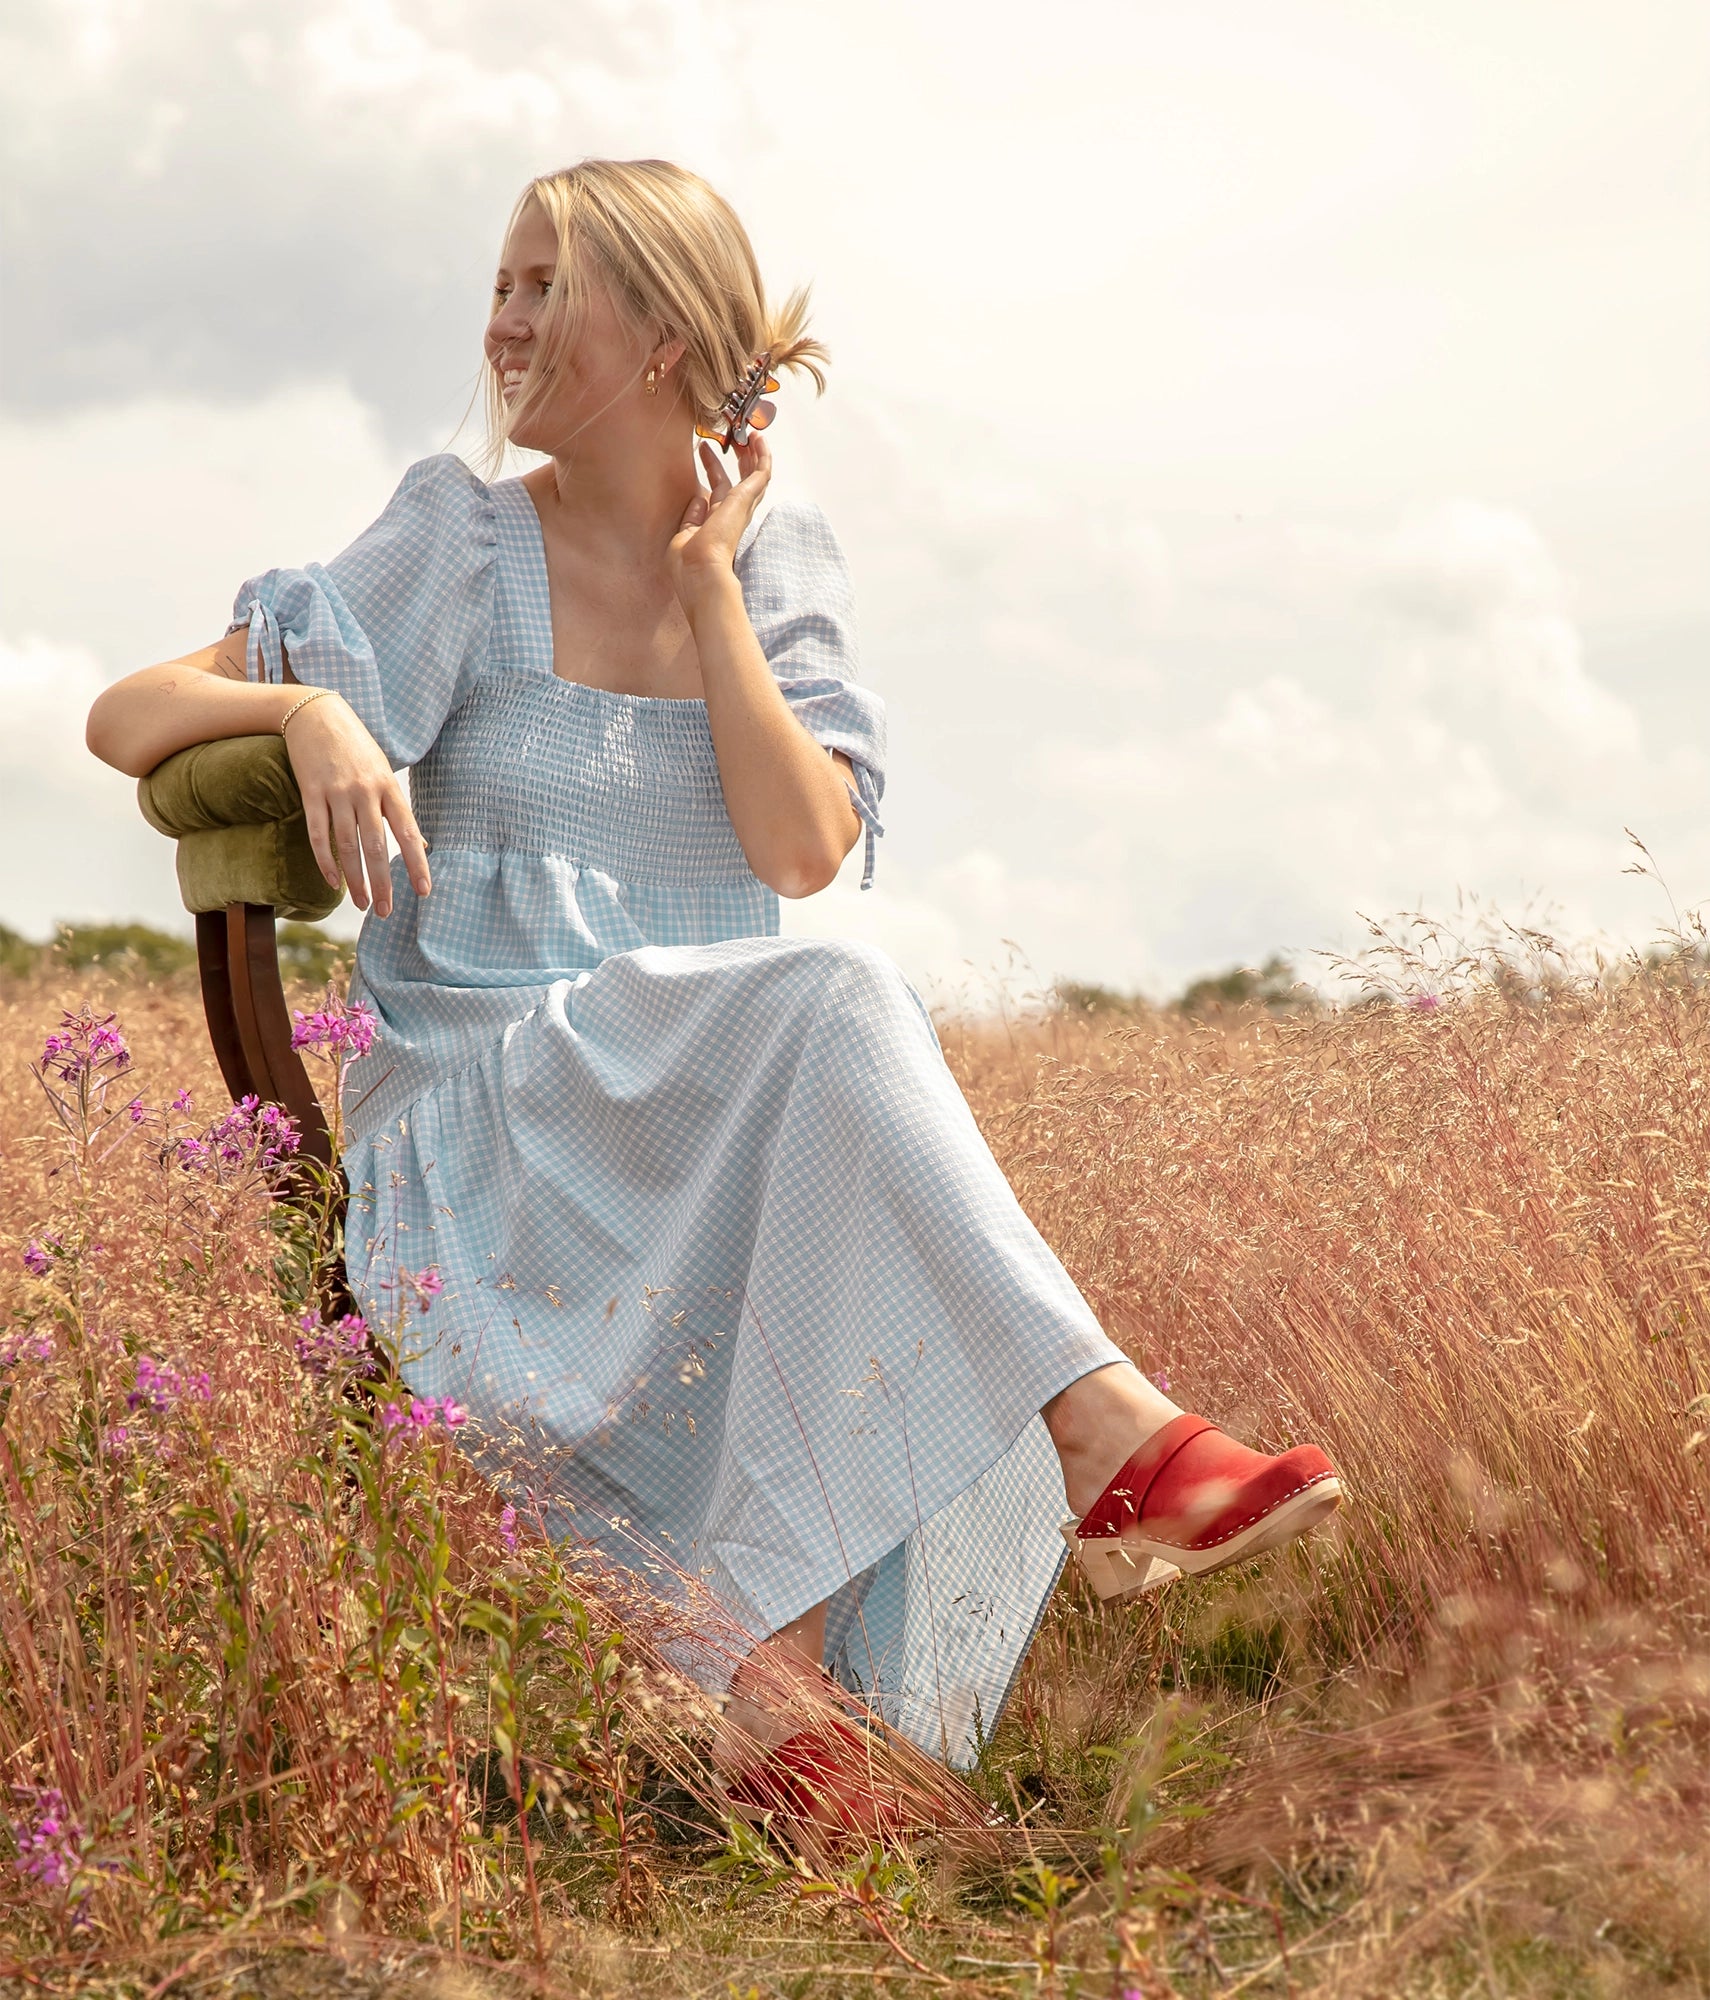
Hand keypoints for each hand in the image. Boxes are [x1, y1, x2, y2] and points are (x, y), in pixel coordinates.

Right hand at [281, 693, 430, 917]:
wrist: (316, 714)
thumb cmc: (356, 747)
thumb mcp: (384, 772)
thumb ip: (399, 810)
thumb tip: (422, 845)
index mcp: (389, 787)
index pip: (408, 833)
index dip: (417, 864)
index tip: (423, 892)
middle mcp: (365, 791)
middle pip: (377, 846)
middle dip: (383, 882)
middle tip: (386, 911)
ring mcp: (336, 792)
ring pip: (347, 845)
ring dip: (355, 879)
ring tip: (362, 904)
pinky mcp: (310, 792)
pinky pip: (318, 834)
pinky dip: (325, 861)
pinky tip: (333, 881)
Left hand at [666, 432, 771, 609]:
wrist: (701, 573)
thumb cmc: (689, 566)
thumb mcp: (682, 537)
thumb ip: (691, 517)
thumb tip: (698, 497)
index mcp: (717, 526)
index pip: (719, 492)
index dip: (712, 468)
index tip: (703, 449)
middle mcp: (733, 517)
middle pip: (742, 482)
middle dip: (739, 459)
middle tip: (733, 437)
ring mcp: (742, 508)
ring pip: (755, 476)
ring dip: (754, 453)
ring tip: (751, 432)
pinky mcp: (747, 500)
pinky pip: (761, 473)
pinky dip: (762, 455)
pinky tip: (758, 437)